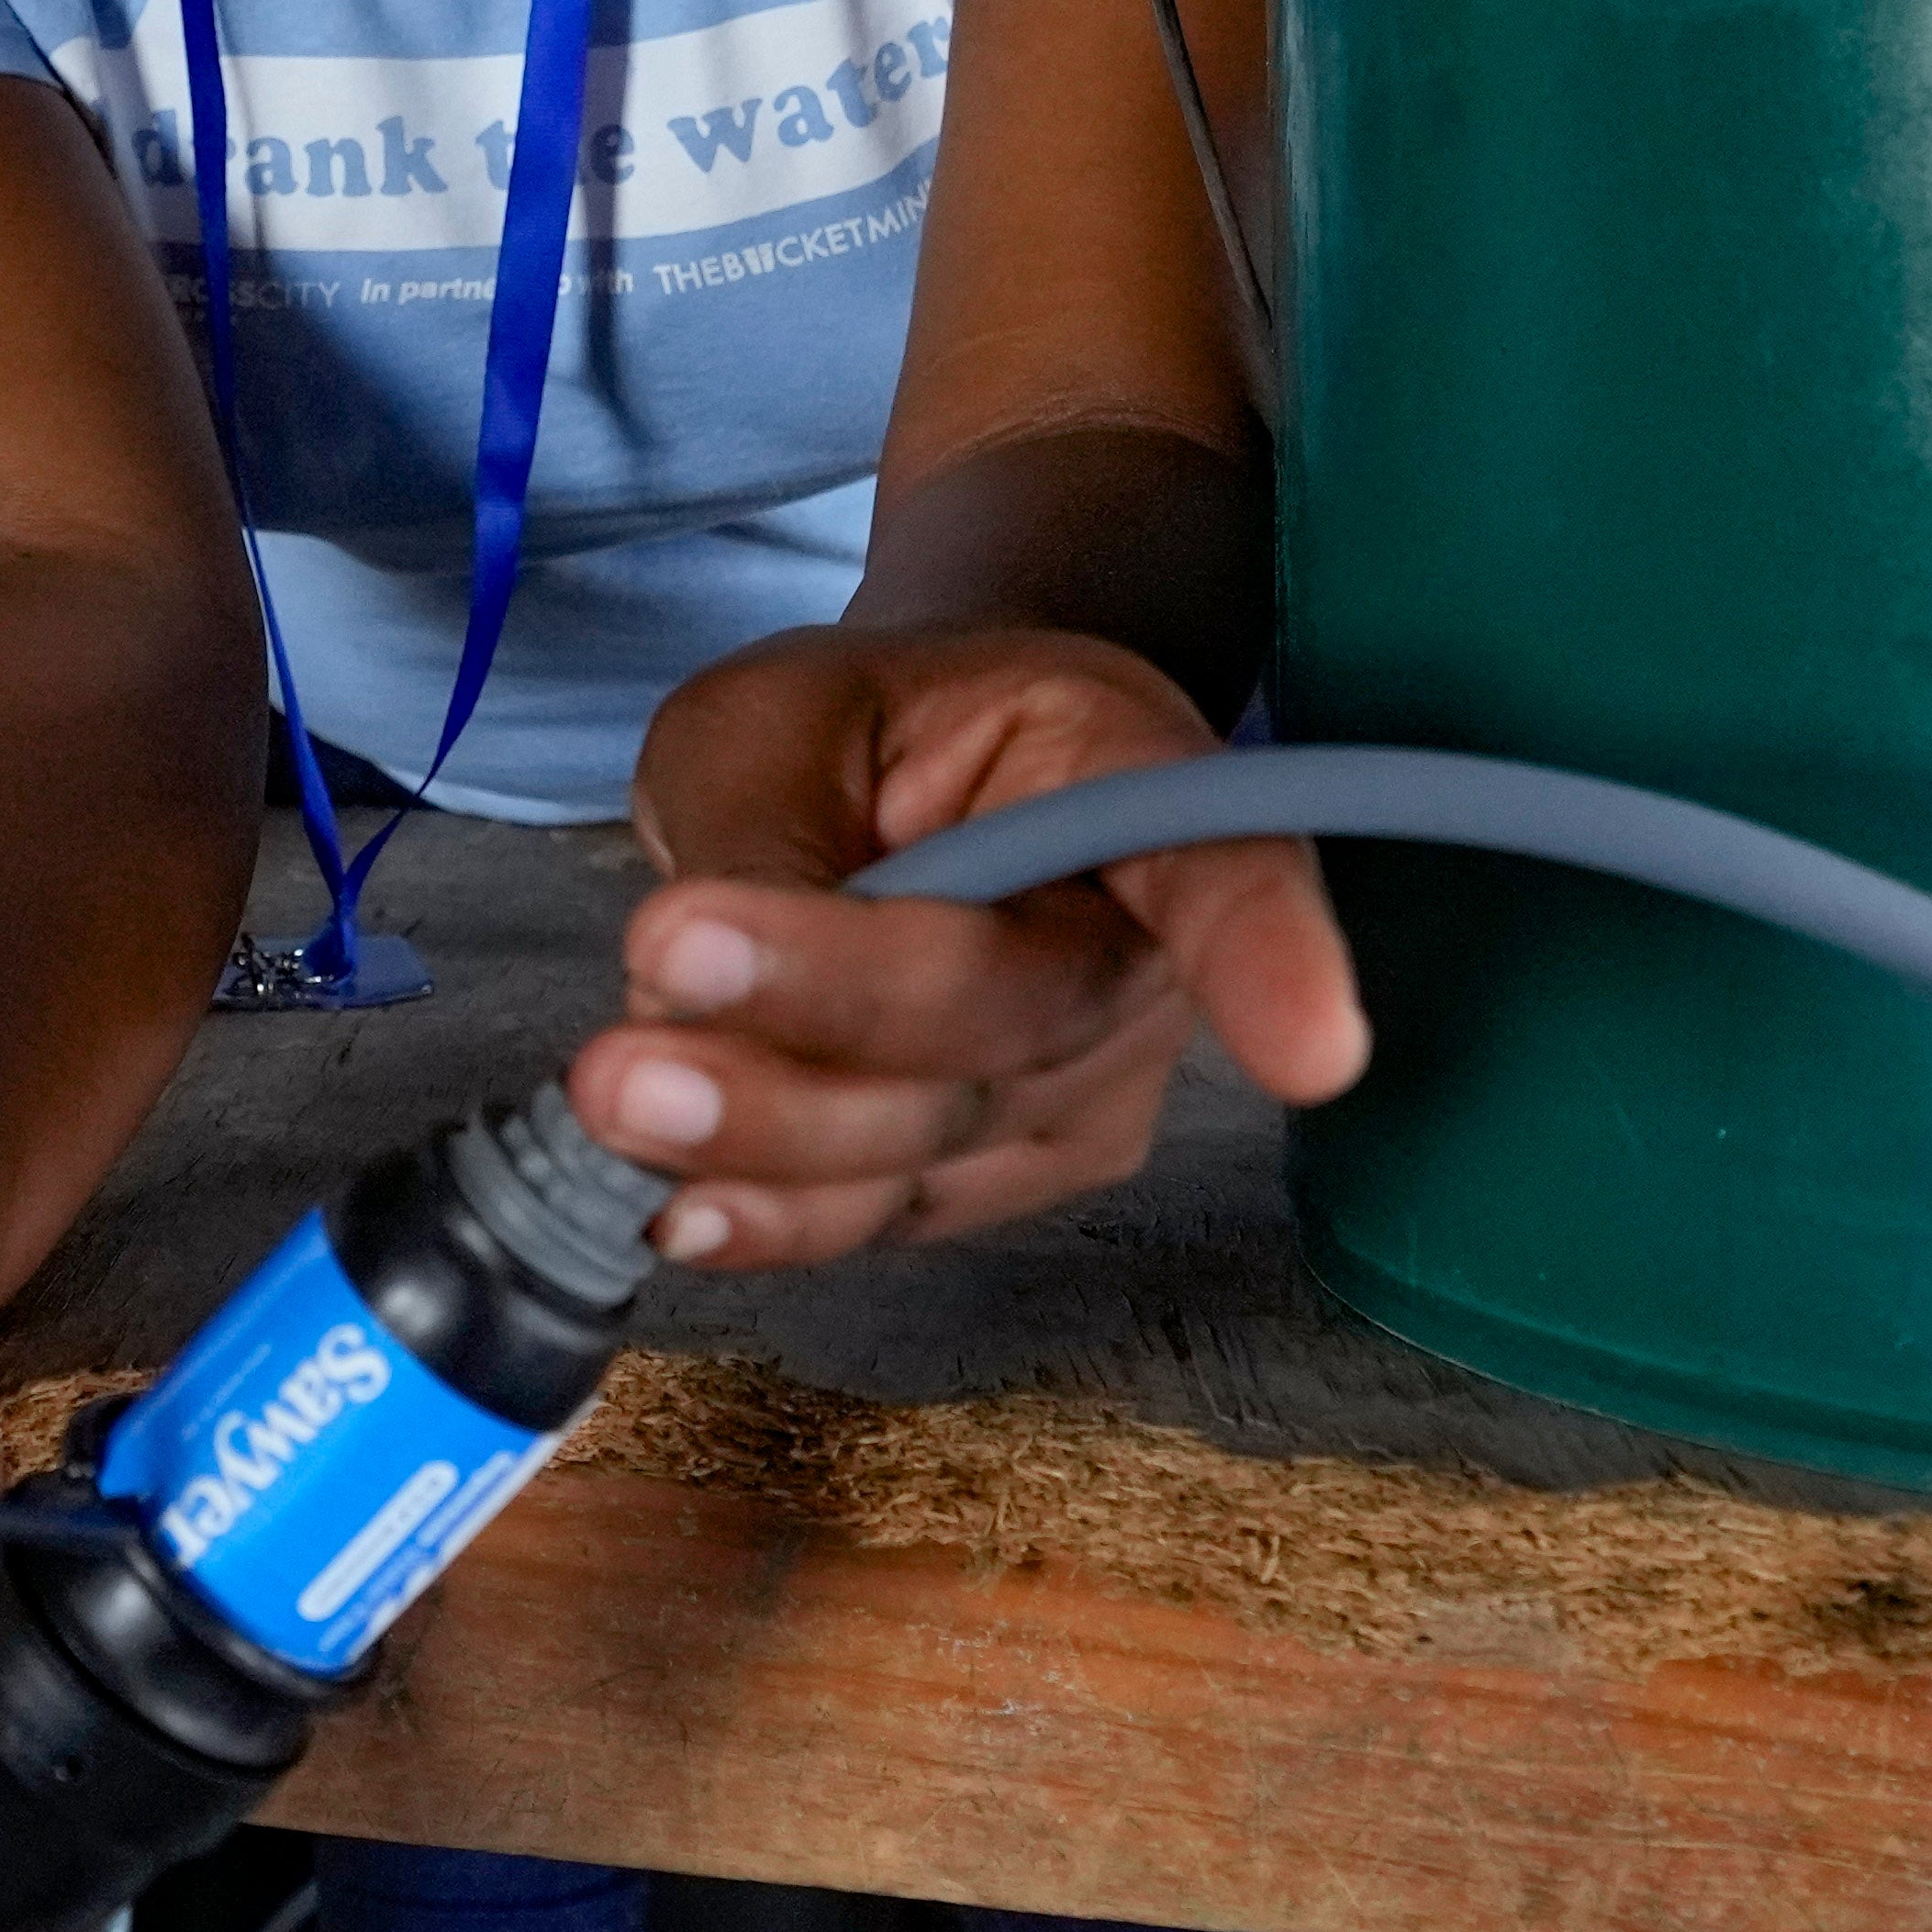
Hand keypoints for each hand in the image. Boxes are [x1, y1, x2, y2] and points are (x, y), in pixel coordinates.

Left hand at [571, 623, 1364, 1267]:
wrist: (922, 787)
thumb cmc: (874, 730)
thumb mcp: (786, 713)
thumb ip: (763, 830)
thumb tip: (693, 976)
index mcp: (1143, 778)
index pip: (1233, 878)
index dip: (1276, 964)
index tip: (1314, 1051)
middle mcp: (1148, 958)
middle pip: (1007, 1022)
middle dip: (821, 1024)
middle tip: (646, 1005)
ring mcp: (1086, 1088)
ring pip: (928, 1142)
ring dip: (763, 1137)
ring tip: (617, 1093)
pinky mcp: (999, 1178)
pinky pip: (888, 1217)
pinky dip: (772, 1218)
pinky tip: (673, 1207)